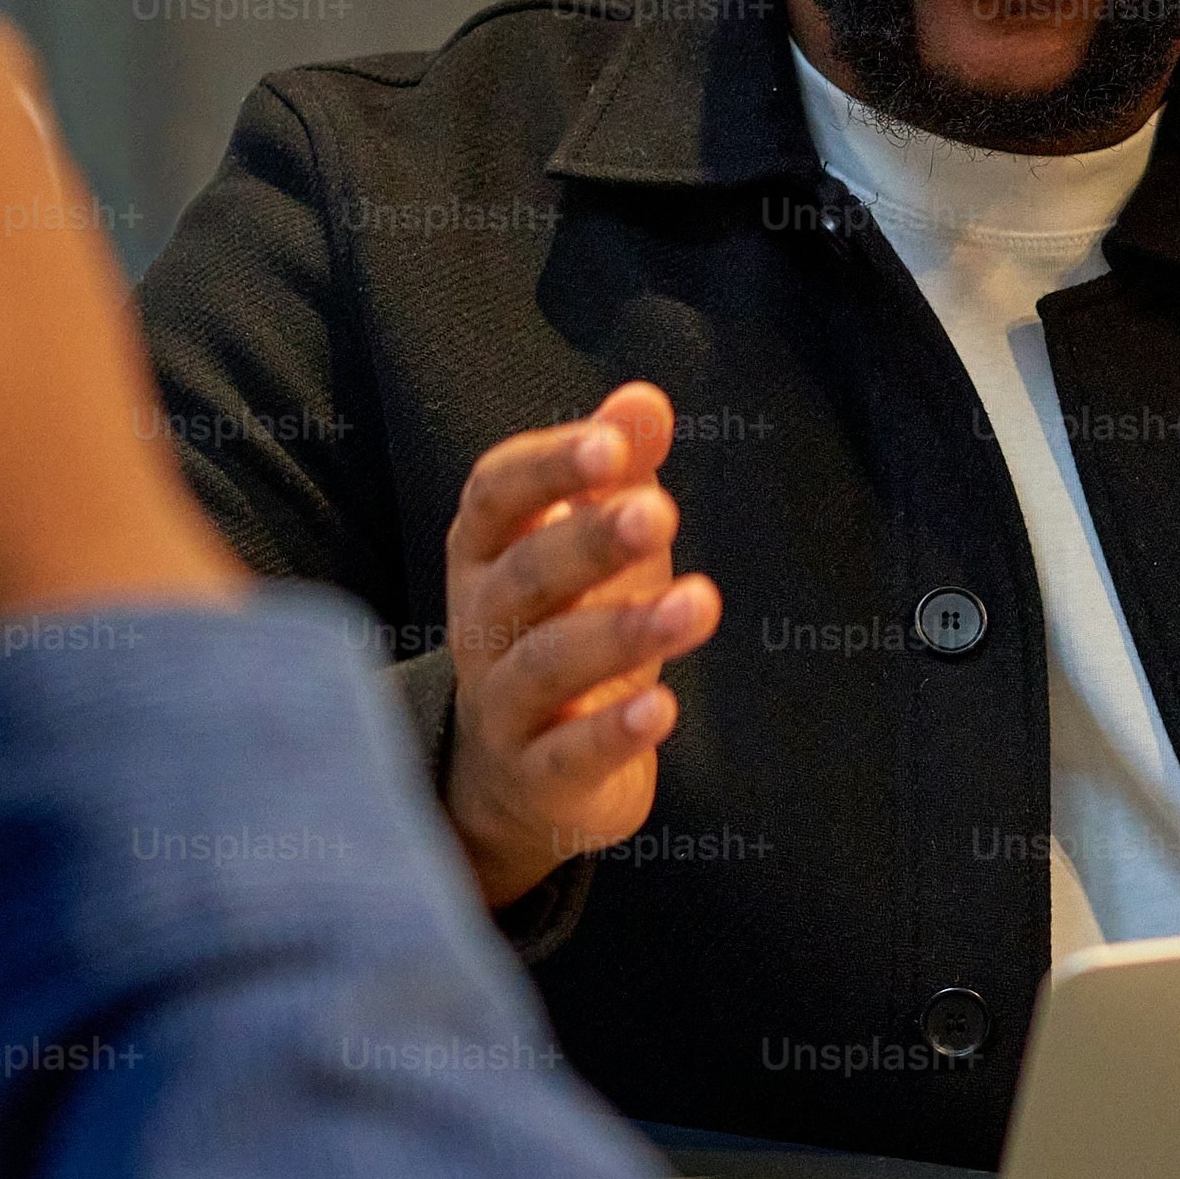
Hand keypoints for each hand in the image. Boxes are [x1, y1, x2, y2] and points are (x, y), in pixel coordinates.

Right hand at [439, 381, 718, 909]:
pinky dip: (612, 732)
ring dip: (622, 633)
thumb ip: (619, 472)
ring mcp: (501, 707)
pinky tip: (664, 707)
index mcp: (486, 553)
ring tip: (699, 603)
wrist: (521, 779)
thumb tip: (645, 399)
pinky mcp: (537, 779)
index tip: (612, 445)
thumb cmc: (565, 629)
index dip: (548, 467)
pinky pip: (566, 756)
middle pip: (522, 577)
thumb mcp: (596, 547)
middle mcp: (480, 626)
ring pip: (545, 665)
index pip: (495, 495)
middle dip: (588, 542)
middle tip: (660, 513)